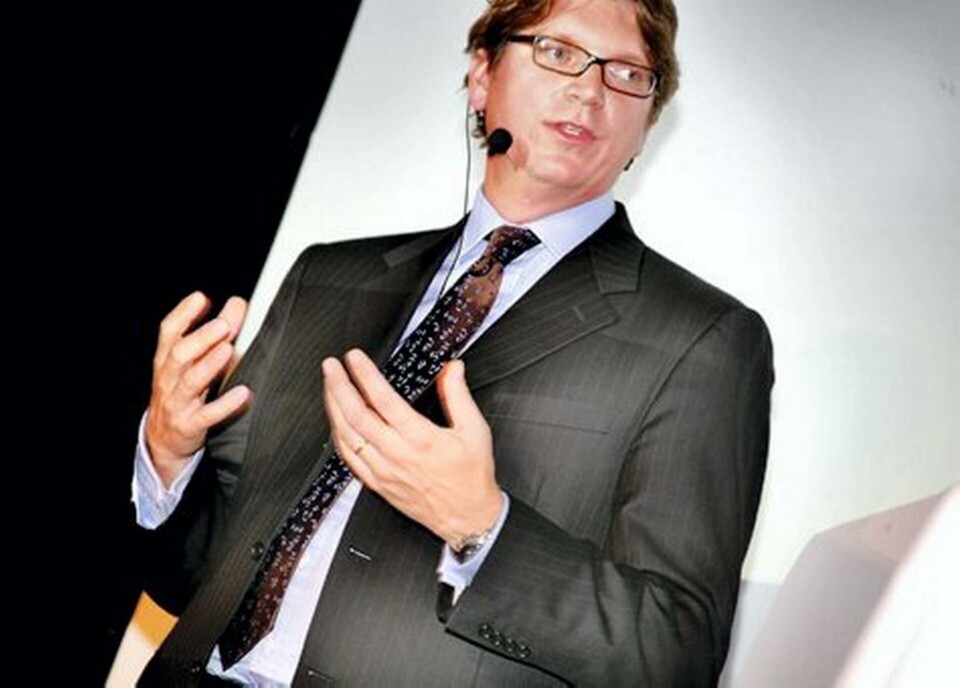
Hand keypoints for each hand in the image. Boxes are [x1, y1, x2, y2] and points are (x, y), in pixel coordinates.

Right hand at [145, 291, 250, 487]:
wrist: (162, 440)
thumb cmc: (182, 392)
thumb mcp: (190, 363)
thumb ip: (213, 334)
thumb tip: (236, 303)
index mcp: (166, 360)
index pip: (168, 332)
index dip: (183, 314)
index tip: (201, 298)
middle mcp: (168, 379)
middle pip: (178, 355)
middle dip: (200, 338)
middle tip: (223, 324)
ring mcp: (177, 403)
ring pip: (189, 382)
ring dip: (209, 365)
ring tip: (227, 350)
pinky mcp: (189, 425)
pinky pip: (207, 415)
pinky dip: (225, 404)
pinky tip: (244, 393)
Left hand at [322, 349, 502, 545]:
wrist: (467, 517)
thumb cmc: (471, 476)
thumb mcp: (475, 430)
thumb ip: (458, 395)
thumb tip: (452, 368)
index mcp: (421, 439)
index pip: (383, 400)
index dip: (365, 375)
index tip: (355, 358)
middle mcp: (398, 455)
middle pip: (357, 415)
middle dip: (339, 386)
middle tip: (331, 365)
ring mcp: (383, 471)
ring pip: (347, 436)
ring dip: (333, 408)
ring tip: (329, 385)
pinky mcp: (377, 483)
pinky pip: (348, 458)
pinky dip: (338, 436)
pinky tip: (335, 421)